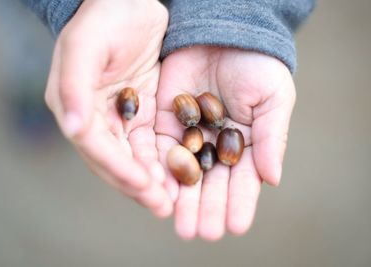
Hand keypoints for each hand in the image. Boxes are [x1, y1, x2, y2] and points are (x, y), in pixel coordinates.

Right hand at [45, 0, 172, 216]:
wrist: (128, 2)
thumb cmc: (103, 18)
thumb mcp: (84, 46)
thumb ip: (73, 86)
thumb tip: (73, 129)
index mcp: (75, 106)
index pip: (96, 147)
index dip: (118, 168)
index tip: (144, 185)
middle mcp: (96, 118)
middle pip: (116, 160)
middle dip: (138, 185)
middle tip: (162, 207)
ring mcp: (121, 118)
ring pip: (136, 158)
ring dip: (153, 181)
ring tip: (173, 202)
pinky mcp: (143, 113)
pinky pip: (153, 143)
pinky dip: (164, 161)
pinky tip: (181, 175)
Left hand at [156, 46, 295, 239]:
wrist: (222, 33)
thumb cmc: (256, 65)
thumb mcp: (273, 98)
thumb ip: (272, 138)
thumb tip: (273, 179)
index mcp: (244, 143)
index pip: (243, 179)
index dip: (240, 202)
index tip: (237, 226)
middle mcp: (214, 144)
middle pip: (210, 183)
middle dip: (207, 208)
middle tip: (203, 233)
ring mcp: (188, 134)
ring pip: (184, 173)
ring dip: (182, 200)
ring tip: (181, 224)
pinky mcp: (164, 121)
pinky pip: (160, 149)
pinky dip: (160, 172)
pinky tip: (160, 192)